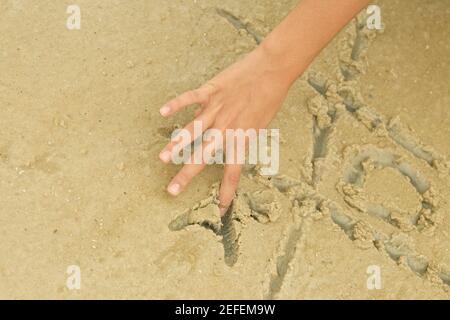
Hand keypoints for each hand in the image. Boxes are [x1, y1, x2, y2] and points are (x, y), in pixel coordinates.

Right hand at [159, 46, 290, 214]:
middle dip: (187, 175)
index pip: (232, 172)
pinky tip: (163, 112)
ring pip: (194, 130)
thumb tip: (220, 141)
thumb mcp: (260, 125)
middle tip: (172, 191)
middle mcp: (228, 128)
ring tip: (163, 158)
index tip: (220, 210)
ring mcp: (218, 110)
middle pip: (205, 156)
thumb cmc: (269, 99)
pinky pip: (191, 98)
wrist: (273, 71)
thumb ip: (238, 136)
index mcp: (242, 139)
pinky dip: (177, 104)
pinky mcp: (212, 91)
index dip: (226, 192)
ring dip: (177, 145)